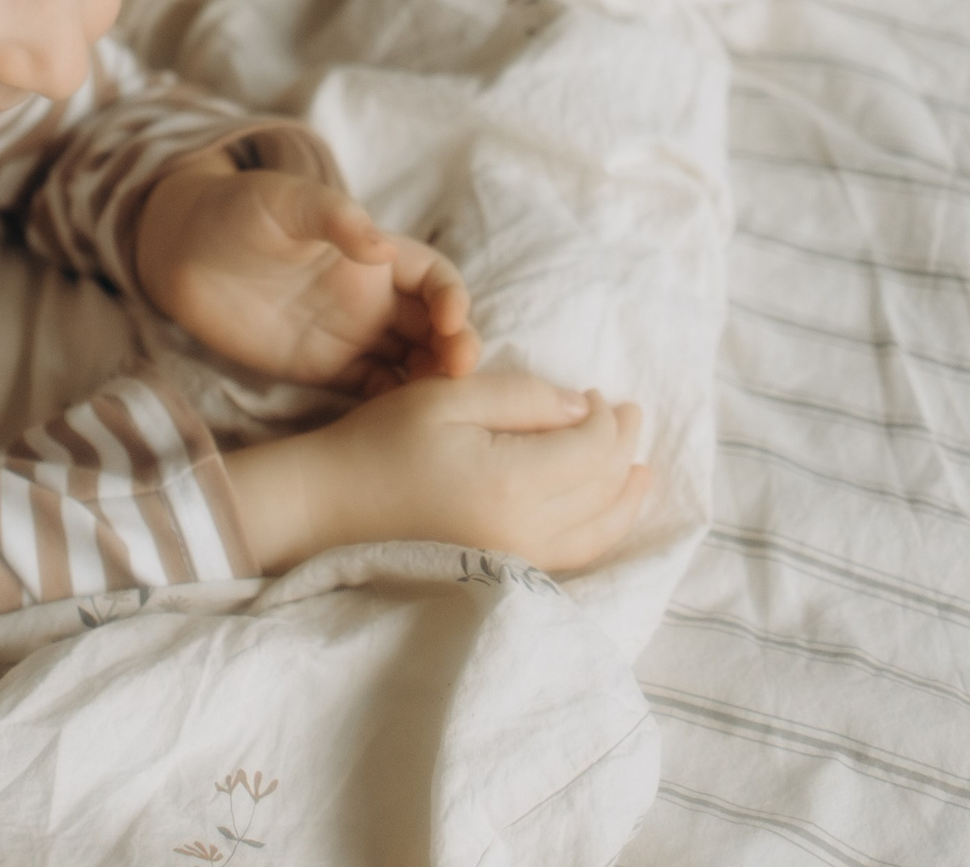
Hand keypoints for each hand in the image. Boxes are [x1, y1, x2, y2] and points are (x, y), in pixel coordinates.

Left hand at [135, 154, 478, 389]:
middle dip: (456, 349)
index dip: (450, 296)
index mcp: (373, 255)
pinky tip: (399, 425)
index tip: (450, 320)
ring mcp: (350, 336)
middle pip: (434, 328)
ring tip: (440, 408)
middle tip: (461, 373)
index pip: (432, 277)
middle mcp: (371, 298)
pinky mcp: (323, 369)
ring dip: (433, 382)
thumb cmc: (237, 209)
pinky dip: (395, 407)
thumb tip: (382, 246)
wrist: (182, 250)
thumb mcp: (286, 201)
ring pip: (412, 363)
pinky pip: (373, 391)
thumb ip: (333, 217)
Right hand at [224, 369, 649, 575]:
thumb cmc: (382, 442)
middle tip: (631, 416)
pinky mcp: (501, 576)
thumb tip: (584, 408)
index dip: (608, 419)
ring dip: (623, 498)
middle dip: (624, 451)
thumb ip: (524, 398)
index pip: (592, 450)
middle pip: (602, 492)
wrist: (329, 508)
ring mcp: (516, 564)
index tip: (604, 393)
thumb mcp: (451, 397)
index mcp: (514, 483)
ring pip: (596, 534)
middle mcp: (525, 534)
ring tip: (640, 469)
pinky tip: (604, 511)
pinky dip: (600, 531)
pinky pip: (571, 557)